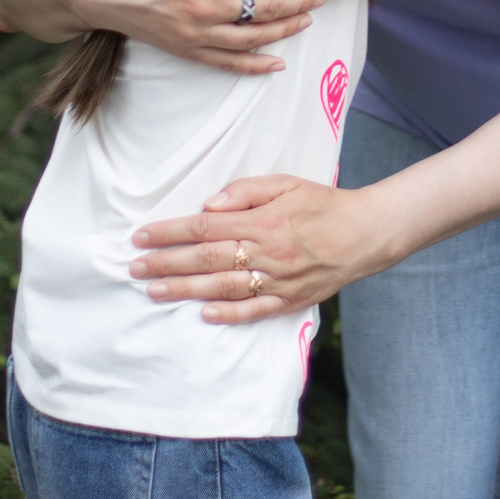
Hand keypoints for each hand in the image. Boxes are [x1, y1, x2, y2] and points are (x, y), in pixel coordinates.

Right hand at [61, 0, 326, 73]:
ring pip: (255, 38)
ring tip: (306, 20)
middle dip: (300, 0)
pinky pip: (227, 63)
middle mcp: (209, 6)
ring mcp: (198, 32)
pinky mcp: (186, 49)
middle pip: (269, 7)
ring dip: (285, 30)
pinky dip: (254, 65)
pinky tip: (275, 64)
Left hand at [129, 176, 396, 323]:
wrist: (365, 233)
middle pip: (206, 260)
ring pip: (223, 288)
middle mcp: (267, 253)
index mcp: (263, 222)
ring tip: (153, 292)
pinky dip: (229, 314)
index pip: (205, 227)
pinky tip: (203, 315)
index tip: (141, 236)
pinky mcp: (291, 300)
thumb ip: (246, 191)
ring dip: (185, 291)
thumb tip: (208, 204)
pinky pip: (255, 311)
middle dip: (166, 264)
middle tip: (134, 267)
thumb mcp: (286, 183)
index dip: (170, 232)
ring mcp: (278, 280)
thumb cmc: (321, 203)